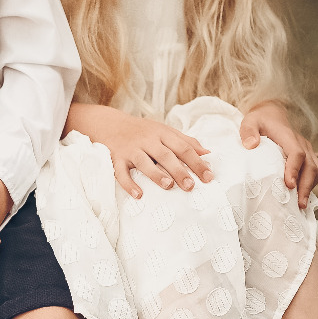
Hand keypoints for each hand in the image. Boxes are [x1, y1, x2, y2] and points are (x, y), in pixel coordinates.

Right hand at [69, 103, 212, 199]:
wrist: (109, 124)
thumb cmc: (142, 131)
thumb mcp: (164, 131)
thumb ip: (185, 141)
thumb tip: (208, 153)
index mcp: (162, 134)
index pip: (183, 147)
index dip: (197, 162)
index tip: (209, 177)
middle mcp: (147, 140)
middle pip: (165, 155)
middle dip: (179, 170)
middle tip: (191, 186)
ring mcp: (131, 149)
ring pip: (144, 162)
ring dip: (156, 174)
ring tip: (168, 186)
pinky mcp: (116, 158)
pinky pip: (121, 172)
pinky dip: (129, 183)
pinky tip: (138, 194)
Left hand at [241, 101, 317, 208]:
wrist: (272, 114)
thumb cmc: (260, 121)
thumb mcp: (250, 121)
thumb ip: (248, 131)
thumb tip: (251, 145)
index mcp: (288, 136)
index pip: (297, 153)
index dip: (294, 169)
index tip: (289, 185)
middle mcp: (301, 143)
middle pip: (311, 165)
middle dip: (306, 185)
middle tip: (299, 204)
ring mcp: (307, 150)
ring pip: (316, 170)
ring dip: (310, 187)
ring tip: (301, 204)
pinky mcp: (308, 156)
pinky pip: (315, 171)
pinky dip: (310, 184)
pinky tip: (301, 197)